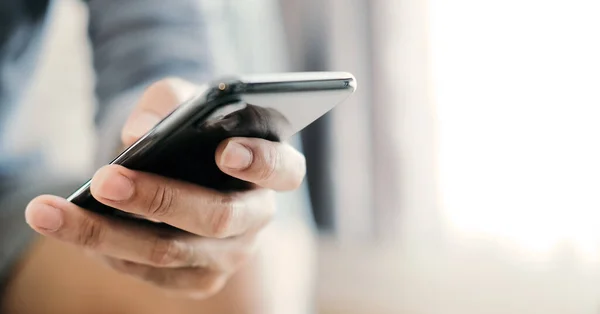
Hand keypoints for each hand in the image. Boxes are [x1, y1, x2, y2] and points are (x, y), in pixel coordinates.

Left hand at [24, 78, 306, 298]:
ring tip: (49, 209)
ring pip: (170, 252)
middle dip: (160, 198)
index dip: (261, 163)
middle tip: (106, 178)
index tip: (224, 151)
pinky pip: (147, 272)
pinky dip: (103, 247)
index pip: (284, 170)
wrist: (187, 171)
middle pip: (218, 217)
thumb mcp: (185, 101)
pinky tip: (68, 224)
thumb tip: (137, 134)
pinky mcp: (198, 280)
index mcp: (271, 172)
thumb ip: (170, 102)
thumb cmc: (193, 129)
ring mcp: (229, 255)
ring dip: (106, 231)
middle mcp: (256, 218)